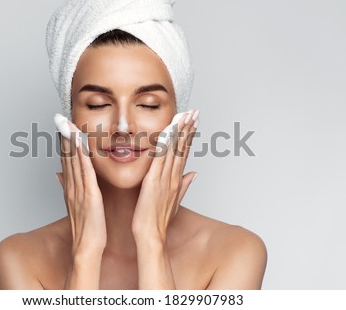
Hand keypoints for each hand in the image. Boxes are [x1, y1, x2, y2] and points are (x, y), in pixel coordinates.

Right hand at [56, 125, 106, 255]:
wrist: (87, 248)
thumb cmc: (86, 228)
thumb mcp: (75, 205)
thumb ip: (68, 188)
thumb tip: (58, 174)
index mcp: (70, 188)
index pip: (65, 161)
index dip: (62, 144)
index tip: (61, 128)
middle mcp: (71, 186)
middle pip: (66, 157)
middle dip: (62, 137)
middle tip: (59, 118)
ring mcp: (78, 190)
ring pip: (73, 161)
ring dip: (69, 141)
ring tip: (65, 123)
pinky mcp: (89, 194)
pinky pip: (84, 170)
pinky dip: (81, 155)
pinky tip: (79, 141)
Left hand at [132, 110, 198, 241]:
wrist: (151, 235)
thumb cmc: (159, 219)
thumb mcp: (174, 201)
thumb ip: (184, 185)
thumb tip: (194, 173)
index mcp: (176, 180)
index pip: (185, 153)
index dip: (190, 136)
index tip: (194, 121)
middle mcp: (173, 177)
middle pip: (182, 148)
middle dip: (189, 128)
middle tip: (195, 111)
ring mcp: (165, 179)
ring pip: (174, 151)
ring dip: (180, 132)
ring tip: (185, 115)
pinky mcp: (153, 181)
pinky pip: (160, 160)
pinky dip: (164, 145)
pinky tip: (167, 132)